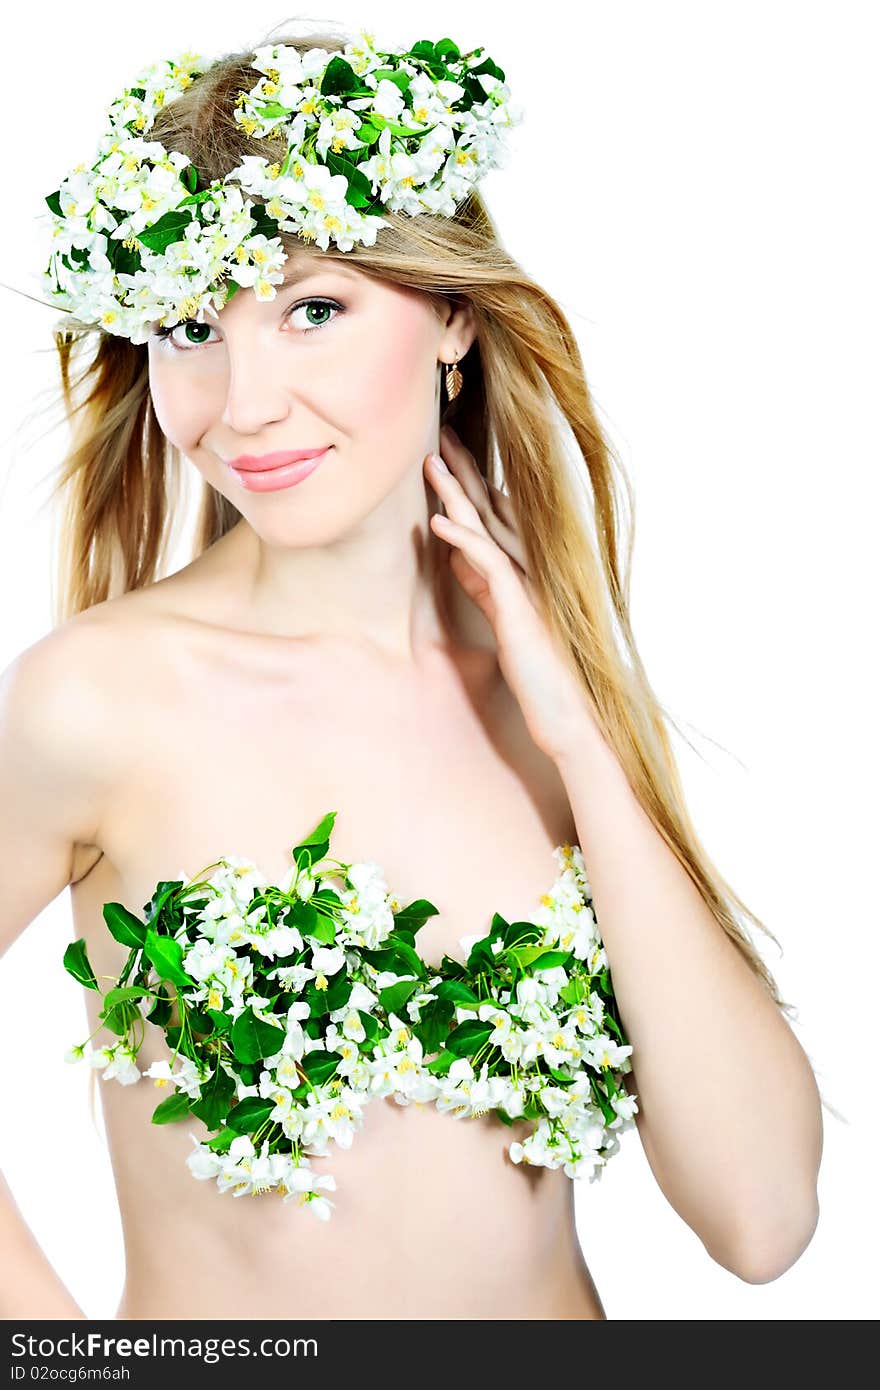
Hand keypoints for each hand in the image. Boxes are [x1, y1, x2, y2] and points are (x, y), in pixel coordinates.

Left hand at [424, 424, 595, 761]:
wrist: (565, 713)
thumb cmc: (537, 671)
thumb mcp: (501, 618)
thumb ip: (481, 585)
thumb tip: (457, 558)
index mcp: (526, 568)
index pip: (495, 516)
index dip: (470, 483)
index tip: (445, 453)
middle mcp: (531, 567)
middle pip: (492, 508)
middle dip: (464, 470)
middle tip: (438, 433)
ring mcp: (528, 584)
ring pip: (490, 526)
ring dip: (457, 493)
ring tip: (429, 462)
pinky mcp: (520, 607)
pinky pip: (491, 564)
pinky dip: (464, 540)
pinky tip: (438, 523)